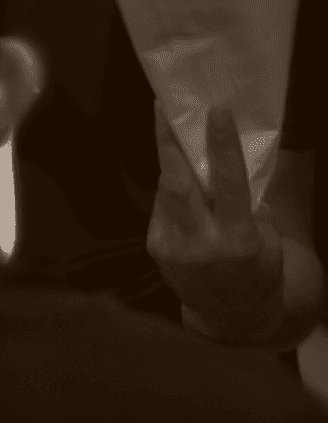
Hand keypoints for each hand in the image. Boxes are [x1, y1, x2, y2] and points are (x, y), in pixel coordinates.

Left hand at [150, 106, 285, 342]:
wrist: (233, 314)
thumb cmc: (259, 267)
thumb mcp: (265, 239)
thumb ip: (243, 205)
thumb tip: (220, 162)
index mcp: (238, 238)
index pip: (228, 183)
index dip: (221, 146)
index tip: (216, 111)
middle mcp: (202, 242)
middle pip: (178, 183)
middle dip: (168, 143)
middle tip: (162, 107)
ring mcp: (174, 247)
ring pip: (165, 191)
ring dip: (169, 160)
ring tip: (170, 130)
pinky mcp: (156, 248)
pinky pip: (162, 208)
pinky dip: (171, 192)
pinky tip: (180, 183)